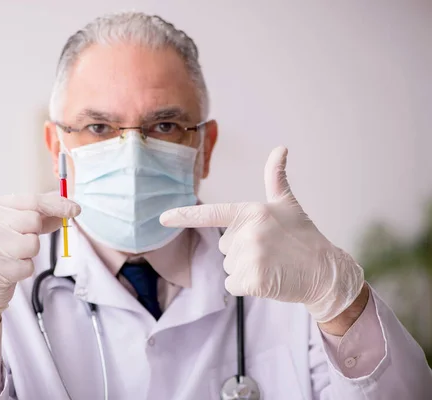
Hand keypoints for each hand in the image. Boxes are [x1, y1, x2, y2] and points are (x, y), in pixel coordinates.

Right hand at [0, 193, 80, 317]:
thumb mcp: (14, 226)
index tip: (75, 209)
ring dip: (29, 254)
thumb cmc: (0, 250)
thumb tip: (68, 205)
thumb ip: (39, 214)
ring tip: (11, 257)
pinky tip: (8, 271)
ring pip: (32, 244)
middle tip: (17, 243)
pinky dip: (23, 270)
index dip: (57, 204)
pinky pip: (28, 266)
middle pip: (33, 221)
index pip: (31, 200)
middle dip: (34, 233)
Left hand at [160, 146, 363, 322]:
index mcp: (251, 211)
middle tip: (270, 251)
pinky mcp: (253, 280)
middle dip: (241, 252)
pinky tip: (268, 280)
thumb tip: (280, 147)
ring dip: (245, 270)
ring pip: (228, 268)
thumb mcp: (288, 204)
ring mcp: (250, 257)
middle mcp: (248, 232)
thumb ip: (276, 178)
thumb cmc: (303, 236)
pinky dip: (247, 287)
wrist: (325, 272)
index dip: (184, 215)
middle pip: (223, 247)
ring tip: (272, 264)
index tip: (162, 218)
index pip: (211, 213)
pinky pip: (232, 286)